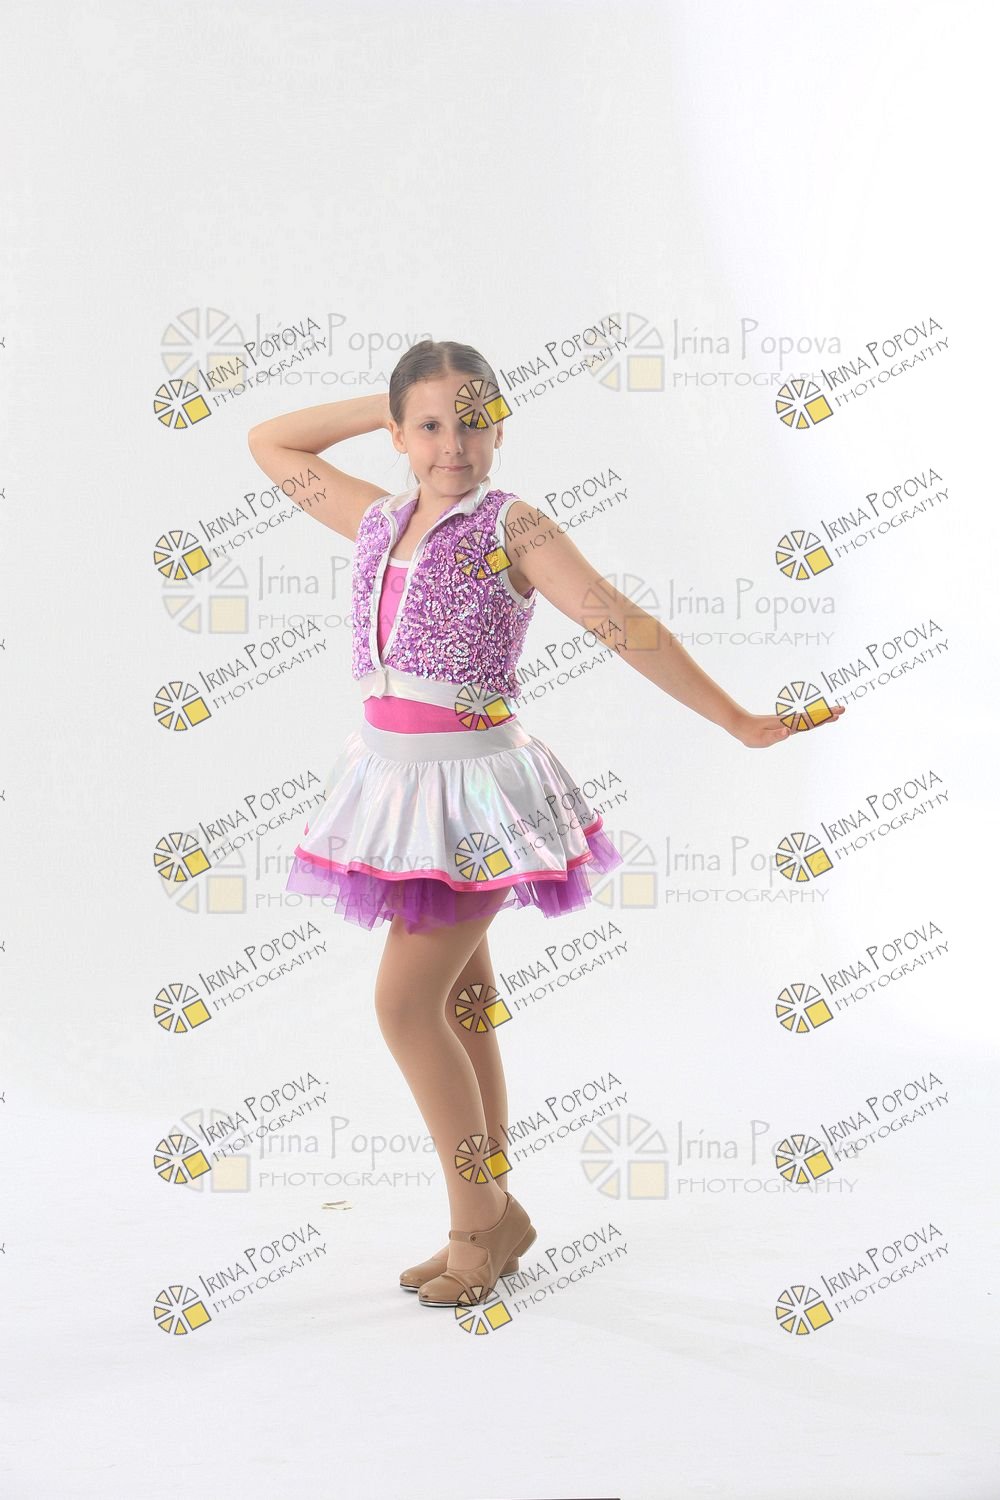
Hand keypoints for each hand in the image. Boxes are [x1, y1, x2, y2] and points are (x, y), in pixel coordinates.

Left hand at [730, 704, 845, 747]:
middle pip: (812, 717)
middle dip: (827, 714)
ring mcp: (787, 722)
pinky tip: (817, 719)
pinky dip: (813, 719)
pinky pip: (803, 721)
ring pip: (808, 718)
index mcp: (786, 725)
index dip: (822, 719)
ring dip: (822, 715)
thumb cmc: (750, 734)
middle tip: (843, 710)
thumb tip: (788, 731)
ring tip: (835, 714)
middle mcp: (789, 721)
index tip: (835, 715)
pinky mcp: (785, 724)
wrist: (740, 724)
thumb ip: (775, 736)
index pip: (808, 722)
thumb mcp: (761, 739)